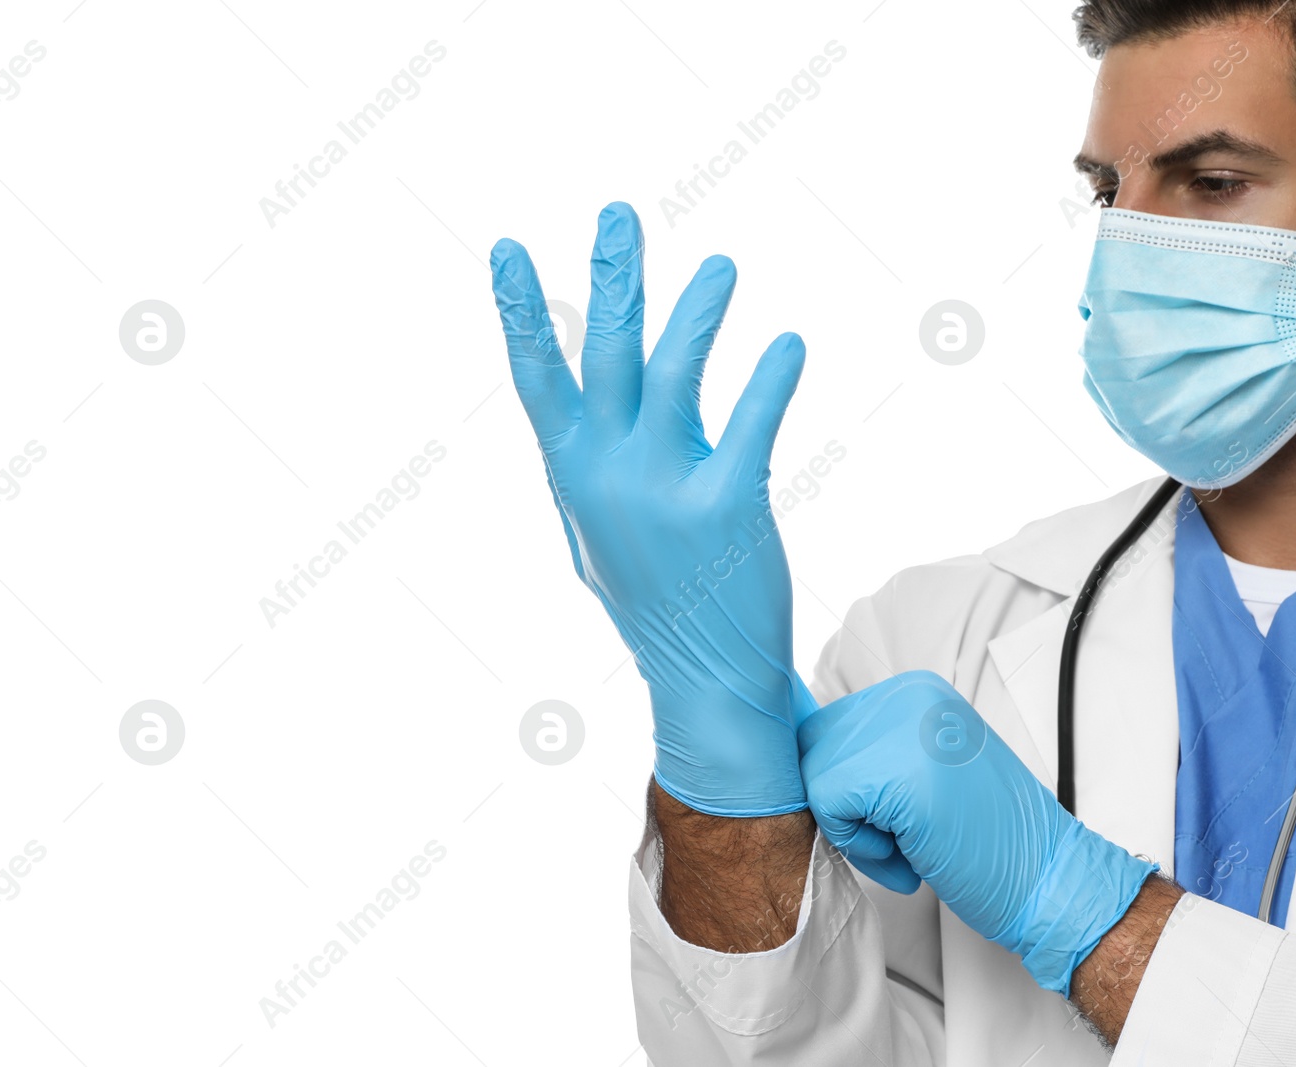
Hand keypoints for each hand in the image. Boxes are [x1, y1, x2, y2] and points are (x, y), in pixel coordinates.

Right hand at [490, 202, 813, 817]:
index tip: (507, 248)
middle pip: (608, 353)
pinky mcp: (727, 506)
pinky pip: (751, 422)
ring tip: (723, 267)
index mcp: (573, 475)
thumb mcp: (595, 531)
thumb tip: (573, 407)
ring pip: (679, 372)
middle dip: (613, 276)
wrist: (704, 677)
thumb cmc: (653, 596)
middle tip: (619, 212)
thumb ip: (586, 465)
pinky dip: (771, 376)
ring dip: (700, 310)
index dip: (522, 310)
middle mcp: (609, 475)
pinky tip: (788, 344)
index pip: (538, 378)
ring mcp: (664, 490)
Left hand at [797, 671, 1155, 994]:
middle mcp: (907, 695)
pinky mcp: (898, 771)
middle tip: (903, 835)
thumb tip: (793, 756)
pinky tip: (911, 855)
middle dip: (844, 805)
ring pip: (815, 777)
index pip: (826, 728)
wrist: (1048, 877)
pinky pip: (828, 805)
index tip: (896, 815)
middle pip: (813, 749)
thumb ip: (874, 751)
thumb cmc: (988, 838)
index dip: (846, 786)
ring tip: (911, 844)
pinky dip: (860, 846)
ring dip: (853, 829)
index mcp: (914, 690)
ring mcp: (904, 727)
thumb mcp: (928, 768)